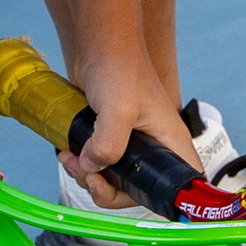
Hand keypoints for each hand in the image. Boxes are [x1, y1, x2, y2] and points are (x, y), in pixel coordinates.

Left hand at [57, 51, 192, 208]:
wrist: (99, 45)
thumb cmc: (121, 70)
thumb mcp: (118, 110)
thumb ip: (108, 146)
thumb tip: (92, 169)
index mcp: (171, 146)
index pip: (178, 188)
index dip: (155, 200)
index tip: (123, 190)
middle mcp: (156, 150)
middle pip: (136, 190)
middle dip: (105, 188)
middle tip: (86, 173)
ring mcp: (131, 145)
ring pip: (113, 179)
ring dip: (87, 175)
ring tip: (70, 158)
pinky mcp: (110, 139)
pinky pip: (98, 164)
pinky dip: (81, 164)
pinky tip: (67, 152)